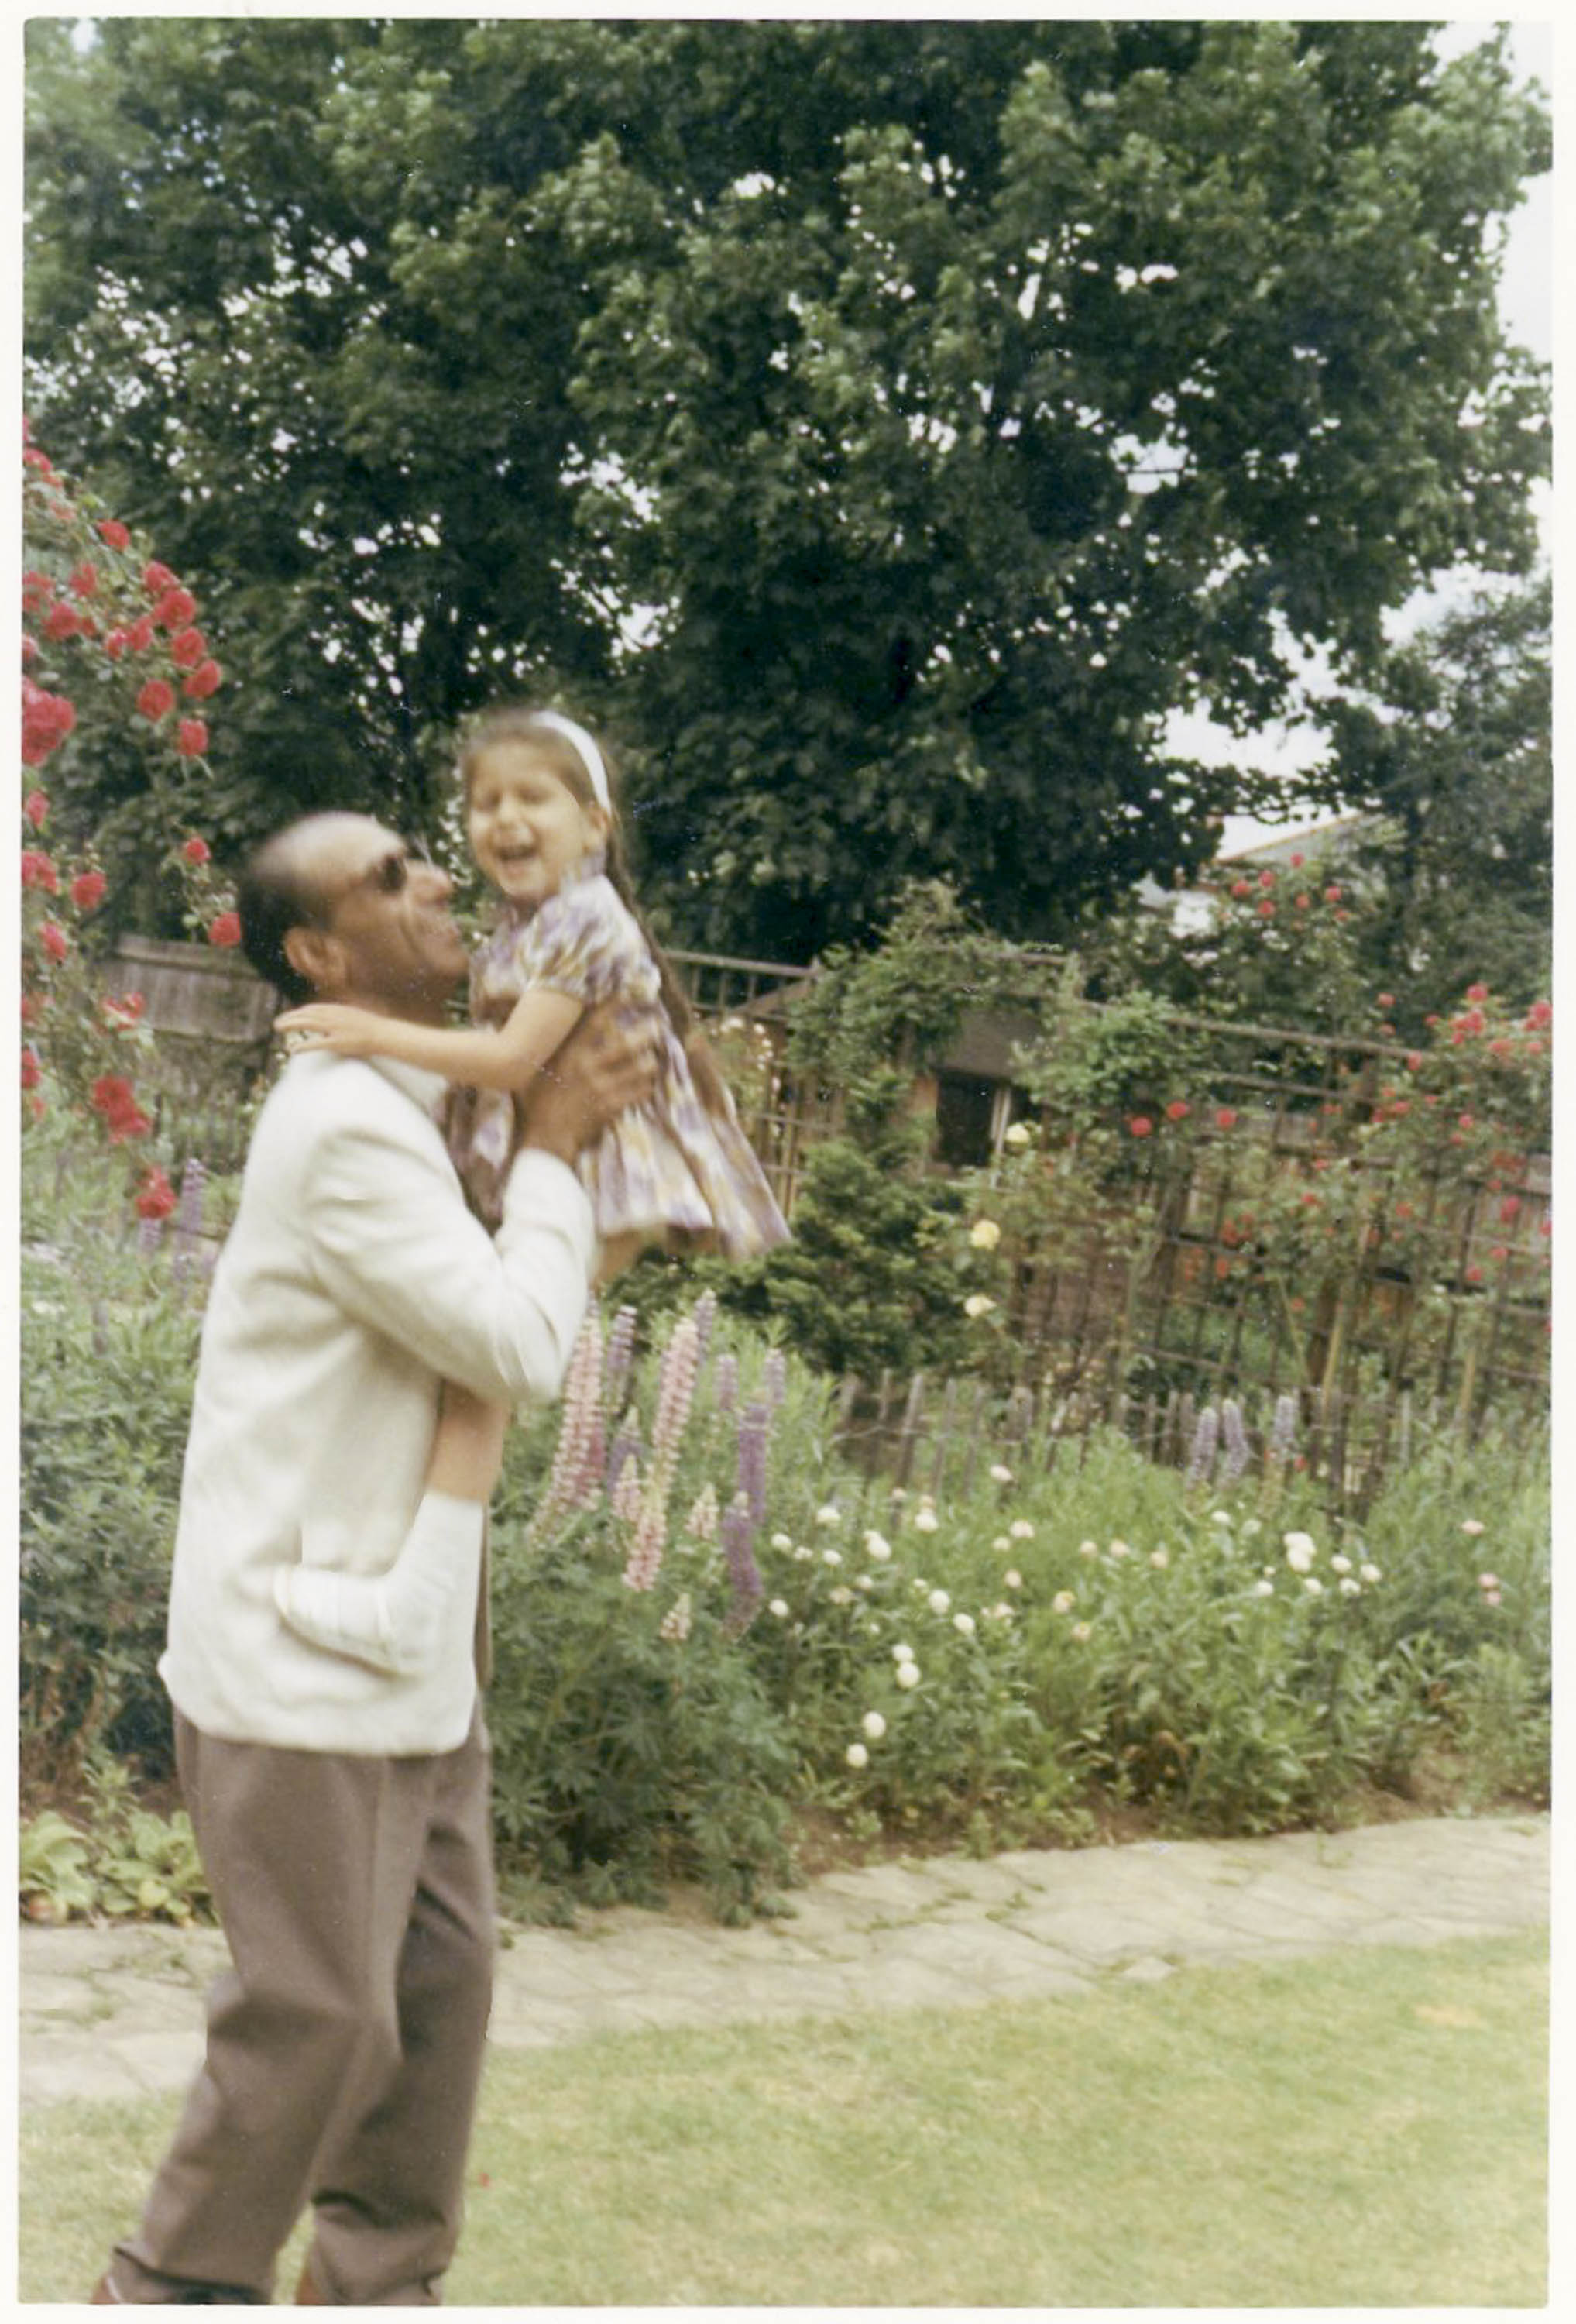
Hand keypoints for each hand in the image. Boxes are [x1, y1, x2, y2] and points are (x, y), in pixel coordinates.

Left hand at [275, 1002, 389, 1057]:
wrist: (383, 1034)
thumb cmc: (371, 1028)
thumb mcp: (353, 1016)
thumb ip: (340, 1017)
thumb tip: (330, 1020)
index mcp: (337, 1009)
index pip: (312, 1008)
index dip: (298, 1012)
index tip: (288, 1016)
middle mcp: (333, 1016)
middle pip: (305, 1014)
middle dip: (289, 1018)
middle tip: (276, 1024)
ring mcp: (334, 1028)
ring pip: (307, 1024)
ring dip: (290, 1026)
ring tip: (279, 1029)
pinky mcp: (337, 1042)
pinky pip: (316, 1043)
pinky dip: (302, 1045)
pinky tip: (293, 1049)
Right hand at [515, 1000, 661, 1164]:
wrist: (546, 1137)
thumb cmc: (537, 1104)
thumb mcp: (537, 1072)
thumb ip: (547, 1051)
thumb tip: (543, 1030)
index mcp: (570, 1054)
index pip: (595, 1022)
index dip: (613, 1006)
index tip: (627, 995)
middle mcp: (588, 1067)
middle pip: (626, 1045)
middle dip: (645, 1034)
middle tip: (657, 1026)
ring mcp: (602, 1087)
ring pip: (638, 1069)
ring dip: (649, 1063)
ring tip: (654, 1059)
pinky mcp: (611, 1106)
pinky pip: (638, 1092)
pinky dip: (646, 1087)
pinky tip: (648, 1084)